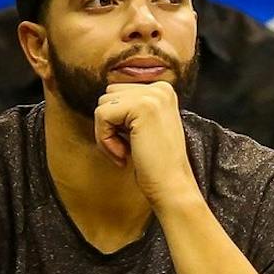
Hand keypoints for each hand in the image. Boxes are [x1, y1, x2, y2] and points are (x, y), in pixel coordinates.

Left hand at [95, 80, 198, 211]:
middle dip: (110, 124)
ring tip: (126, 150)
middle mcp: (160, 88)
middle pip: (108, 95)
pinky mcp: (141, 107)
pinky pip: (102, 115)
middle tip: (127, 148)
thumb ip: (130, 107)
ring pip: (102, 105)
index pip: (117, 92)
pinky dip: (105, 139)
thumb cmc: (155, 162)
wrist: (172, 185)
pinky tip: (124, 153)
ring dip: (106, 133)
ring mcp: (153, 96)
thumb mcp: (146, 126)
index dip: (116, 121)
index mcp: (163, 90)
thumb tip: (104, 99)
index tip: (131, 142)